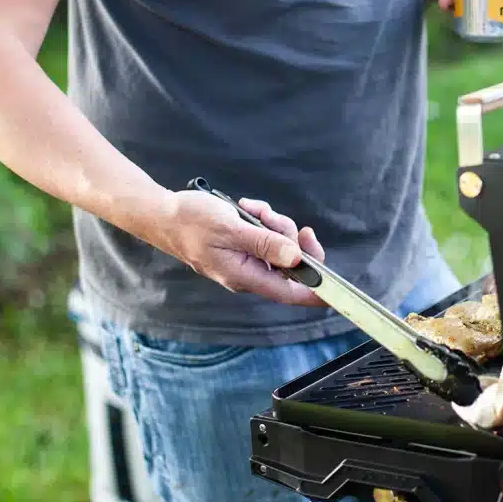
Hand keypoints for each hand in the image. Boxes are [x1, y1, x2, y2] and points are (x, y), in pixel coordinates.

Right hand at [159, 189, 325, 306]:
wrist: (164, 215)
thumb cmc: (192, 222)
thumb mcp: (233, 229)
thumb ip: (265, 244)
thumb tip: (296, 259)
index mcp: (246, 277)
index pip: (291, 293)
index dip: (317, 292)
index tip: (338, 289)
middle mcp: (250, 274)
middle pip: (290, 262)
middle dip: (288, 235)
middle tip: (270, 217)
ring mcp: (247, 262)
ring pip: (280, 245)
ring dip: (272, 222)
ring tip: (251, 209)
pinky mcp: (244, 249)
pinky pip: (266, 236)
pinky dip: (262, 220)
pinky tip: (247, 208)